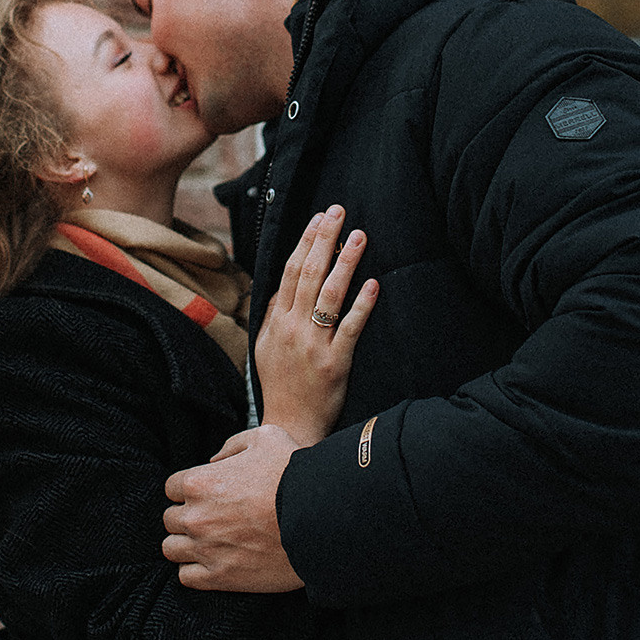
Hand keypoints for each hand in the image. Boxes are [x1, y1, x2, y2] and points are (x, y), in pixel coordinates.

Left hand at [162, 425, 303, 591]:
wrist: (320, 518)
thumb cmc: (294, 474)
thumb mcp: (265, 438)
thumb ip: (232, 446)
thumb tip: (215, 461)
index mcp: (199, 482)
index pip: (172, 487)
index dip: (189, 489)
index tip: (205, 494)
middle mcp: (196, 517)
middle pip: (170, 519)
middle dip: (186, 516)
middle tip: (209, 518)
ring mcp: (206, 549)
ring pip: (172, 549)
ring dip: (185, 544)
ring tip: (207, 541)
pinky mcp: (220, 578)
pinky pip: (187, 577)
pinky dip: (194, 570)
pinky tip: (212, 561)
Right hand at [255, 206, 378, 445]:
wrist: (287, 427)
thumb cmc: (281, 384)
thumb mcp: (266, 346)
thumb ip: (274, 313)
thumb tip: (285, 283)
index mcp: (275, 321)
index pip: (290, 271)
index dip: (305, 241)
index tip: (319, 218)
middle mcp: (292, 328)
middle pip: (309, 274)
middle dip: (325, 239)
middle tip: (339, 212)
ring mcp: (313, 345)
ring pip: (330, 294)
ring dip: (345, 262)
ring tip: (360, 236)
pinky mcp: (335, 363)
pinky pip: (350, 328)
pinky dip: (362, 304)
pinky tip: (373, 284)